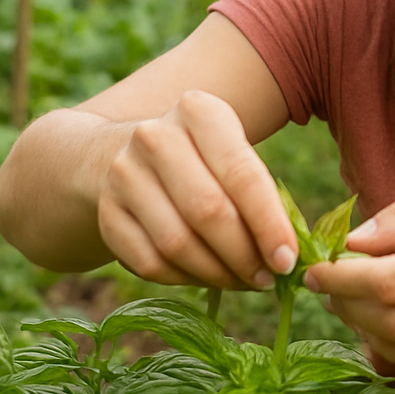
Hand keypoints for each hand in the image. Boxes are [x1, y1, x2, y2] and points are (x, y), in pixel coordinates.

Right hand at [96, 89, 298, 288]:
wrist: (117, 154)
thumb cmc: (199, 158)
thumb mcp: (230, 153)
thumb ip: (261, 195)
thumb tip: (286, 256)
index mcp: (199, 112)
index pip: (242, 174)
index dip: (268, 224)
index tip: (287, 260)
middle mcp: (155, 137)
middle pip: (207, 211)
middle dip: (244, 255)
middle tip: (267, 279)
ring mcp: (124, 175)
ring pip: (177, 243)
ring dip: (217, 273)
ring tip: (243, 281)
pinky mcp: (106, 213)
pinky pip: (150, 263)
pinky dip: (185, 279)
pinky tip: (207, 278)